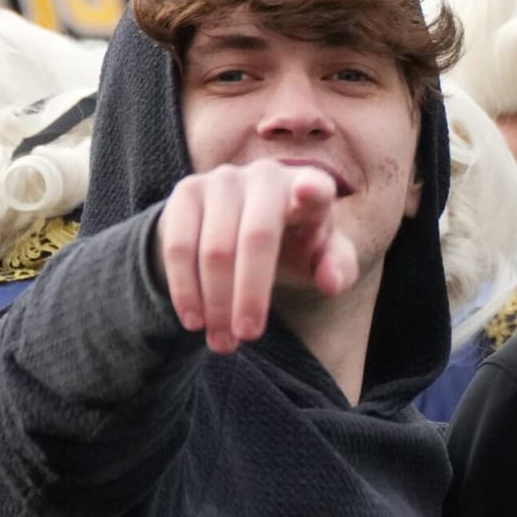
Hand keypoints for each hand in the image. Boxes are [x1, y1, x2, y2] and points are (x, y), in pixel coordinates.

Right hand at [156, 159, 359, 353]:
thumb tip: (331, 282)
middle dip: (250, 294)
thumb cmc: (294, 244)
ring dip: (216, 303)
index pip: (316, 188)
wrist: (238, 225)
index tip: (307, 194)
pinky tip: (194, 319)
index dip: (311, 191)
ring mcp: (223, 179)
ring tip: (223, 341)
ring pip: (214, 249)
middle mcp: (267, 175)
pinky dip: (185, 289)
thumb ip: (337, 268)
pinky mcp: (187, 191)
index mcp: (311, 187)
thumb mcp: (320, 258)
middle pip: (256, 238)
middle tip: (248, 336)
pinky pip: (179, 246)